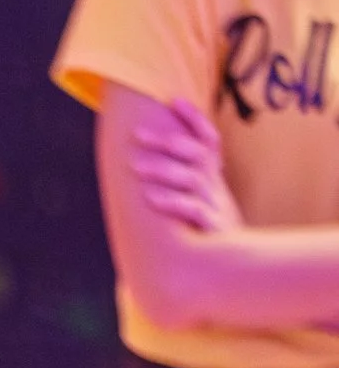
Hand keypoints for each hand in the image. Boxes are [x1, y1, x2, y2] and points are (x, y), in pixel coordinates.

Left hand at [130, 96, 238, 235]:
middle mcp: (215, 187)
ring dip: (164, 170)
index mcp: (212, 177)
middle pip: (196, 155)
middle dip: (168, 141)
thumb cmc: (206, 231)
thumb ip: (181, 179)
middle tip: (138, 133)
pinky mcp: (214, 228)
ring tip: (136, 165)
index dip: (195, 119)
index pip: (209, 140)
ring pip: (192, 180)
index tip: (174, 100)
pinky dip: (173, 202)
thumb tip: (141, 159)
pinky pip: (194, 211)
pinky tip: (151, 198)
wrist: (230, 266)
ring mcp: (216, 206)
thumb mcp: (200, 200)